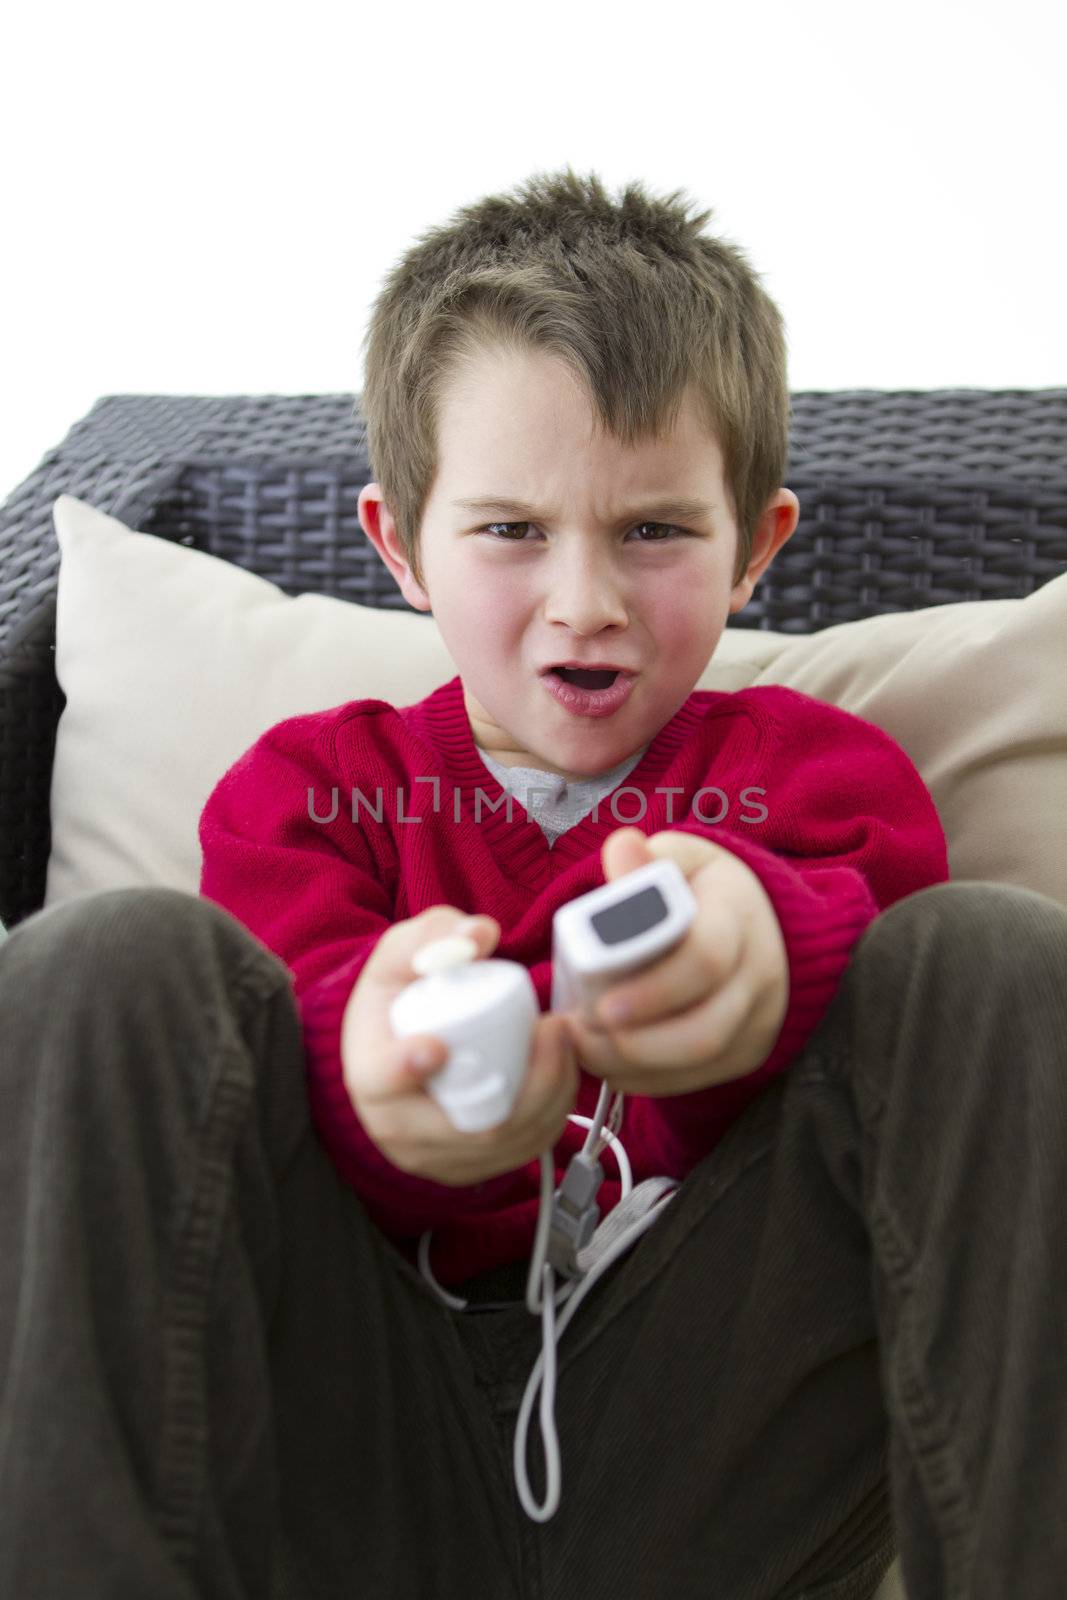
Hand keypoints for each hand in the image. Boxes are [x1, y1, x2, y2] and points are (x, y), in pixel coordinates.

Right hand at [341, 906, 578, 1185]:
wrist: (388, 1049)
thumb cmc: (396, 998)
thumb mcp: (402, 955)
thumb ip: (435, 933)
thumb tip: (481, 934)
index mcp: (368, 1072)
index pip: (382, 1080)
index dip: (407, 1069)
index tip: (437, 1046)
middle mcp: (395, 1128)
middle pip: (468, 1125)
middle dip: (527, 1081)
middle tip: (554, 1028)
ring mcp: (433, 1157)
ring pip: (505, 1141)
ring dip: (550, 1095)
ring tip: (565, 1044)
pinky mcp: (466, 1169)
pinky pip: (521, 1151)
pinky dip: (551, 1115)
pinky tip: (562, 1077)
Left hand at [562, 828, 789, 1095]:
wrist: (758, 921)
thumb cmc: (701, 888)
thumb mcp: (679, 859)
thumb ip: (647, 860)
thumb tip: (623, 849)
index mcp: (738, 914)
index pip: (706, 959)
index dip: (654, 990)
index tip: (603, 1006)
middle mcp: (759, 972)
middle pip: (706, 1028)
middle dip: (637, 1042)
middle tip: (581, 1034)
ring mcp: (759, 1017)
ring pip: (702, 1062)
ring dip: (634, 1064)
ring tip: (585, 1047)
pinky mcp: (746, 1050)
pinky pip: (697, 1079)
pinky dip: (646, 1078)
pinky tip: (608, 1062)